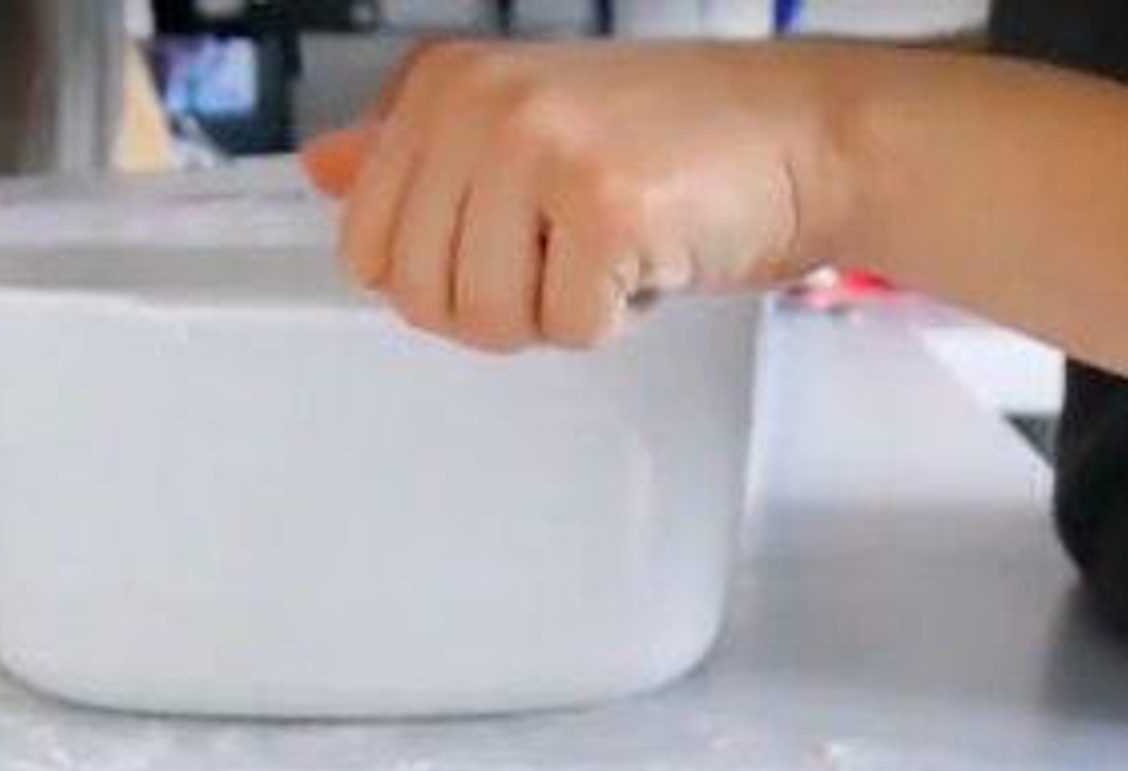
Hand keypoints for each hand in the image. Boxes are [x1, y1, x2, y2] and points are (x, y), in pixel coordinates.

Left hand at [302, 40, 845, 351]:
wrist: (806, 136)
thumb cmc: (672, 146)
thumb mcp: (523, 134)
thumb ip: (414, 156)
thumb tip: (321, 170)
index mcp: (442, 85)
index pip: (366, 245)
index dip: (443, 277)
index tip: (512, 242)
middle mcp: (478, 104)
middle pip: (419, 295)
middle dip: (499, 304)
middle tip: (568, 253)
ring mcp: (540, 148)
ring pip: (485, 322)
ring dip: (556, 314)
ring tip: (610, 250)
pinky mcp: (604, 204)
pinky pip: (568, 328)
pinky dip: (615, 320)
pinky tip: (652, 259)